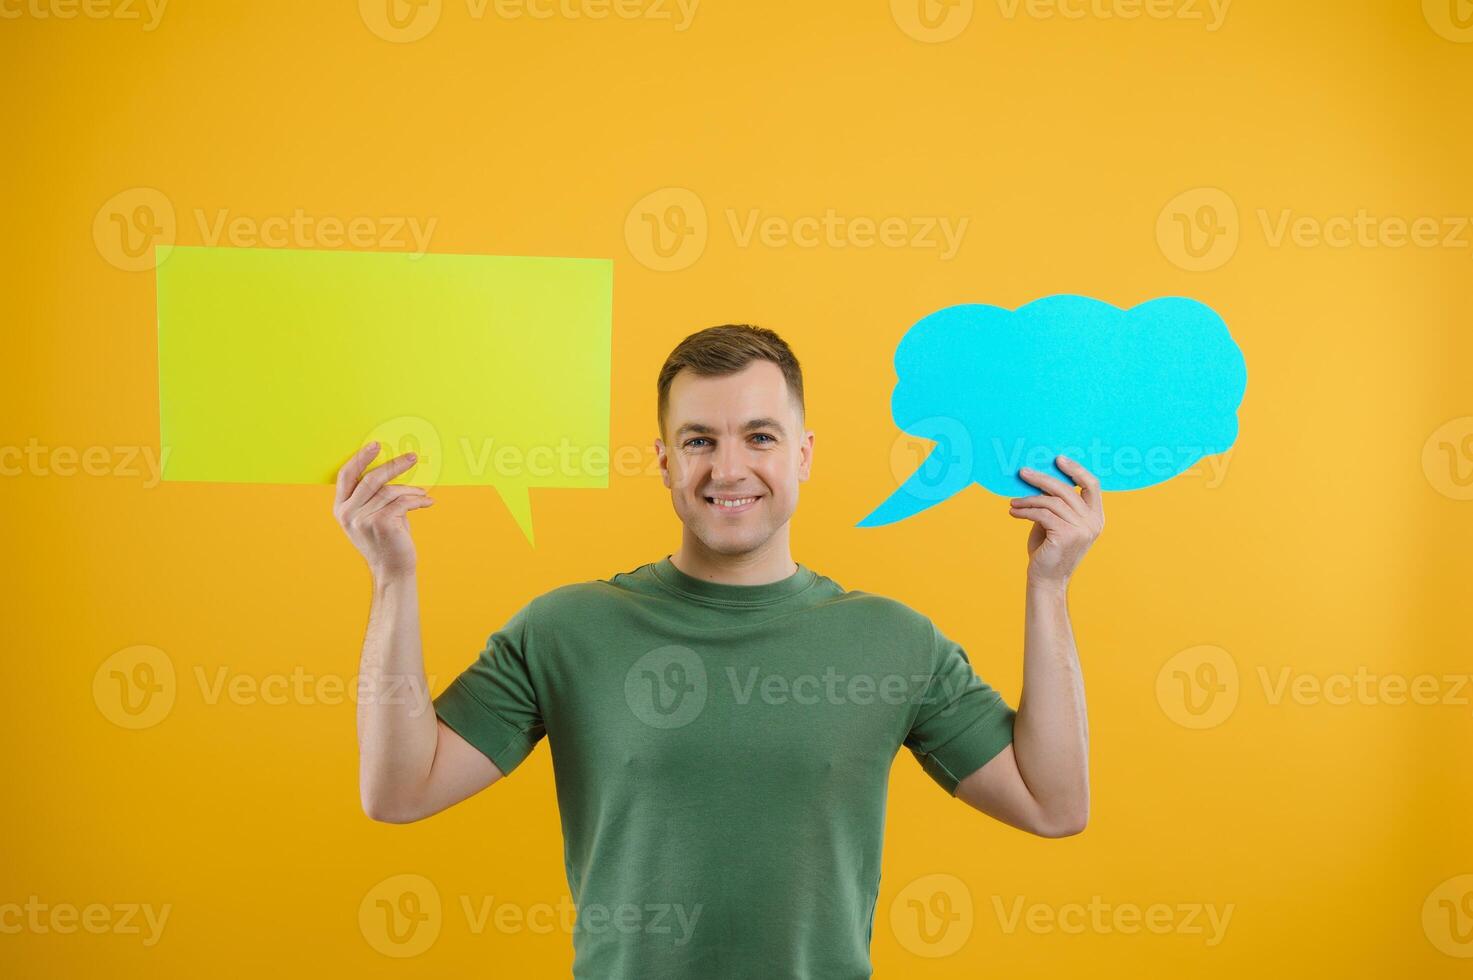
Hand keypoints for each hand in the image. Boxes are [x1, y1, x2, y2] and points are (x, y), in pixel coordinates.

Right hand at [333, 442, 434, 578]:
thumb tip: (391, 468)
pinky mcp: (380, 523)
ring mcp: (362, 519)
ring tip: (423, 493)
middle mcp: (347, 513)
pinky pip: (403, 502)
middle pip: (371, 478)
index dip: (360, 458)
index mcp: (340, 508)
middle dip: (394, 465)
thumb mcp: (370, 515)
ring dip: (411, 489)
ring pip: (390, 491)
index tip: (375, 445)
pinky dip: (418, 500)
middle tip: (412, 457)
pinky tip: (427, 502)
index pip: (345, 475)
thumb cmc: (385, 540)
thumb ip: (373, 495)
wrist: (392, 570)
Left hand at [1008, 456, 1103, 589]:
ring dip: (1028, 499)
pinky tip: (1013, 512)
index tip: (1057, 459)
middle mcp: (1093, 522)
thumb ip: (1055, 504)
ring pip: (1051, 502)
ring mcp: (1082, 529)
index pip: (1092, 485)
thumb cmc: (1048, 551)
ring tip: (1013, 502)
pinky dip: (1025, 510)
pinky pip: (1042, 514)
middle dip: (1042, 479)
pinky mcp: (1066, 534)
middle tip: (1022, 472)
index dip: (1076, 469)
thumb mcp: (1055, 523)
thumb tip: (1038, 479)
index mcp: (1096, 517)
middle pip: (1066, 490)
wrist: (1046, 580)